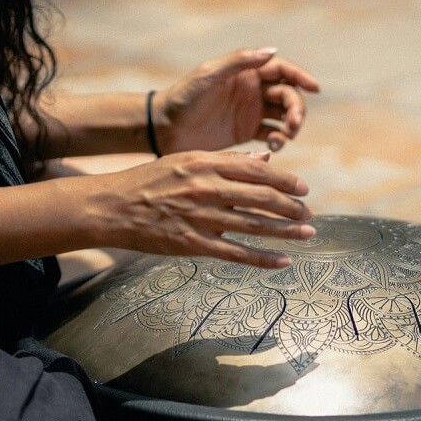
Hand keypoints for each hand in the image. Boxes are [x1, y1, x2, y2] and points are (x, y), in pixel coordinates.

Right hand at [85, 150, 313, 267]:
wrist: (111, 207)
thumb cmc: (149, 181)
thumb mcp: (185, 160)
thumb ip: (226, 161)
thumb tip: (264, 158)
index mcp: (204, 162)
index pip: (256, 170)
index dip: (284, 180)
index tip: (303, 188)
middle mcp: (205, 187)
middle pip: (260, 197)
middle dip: (290, 206)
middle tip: (308, 213)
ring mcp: (199, 216)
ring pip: (253, 225)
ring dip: (285, 231)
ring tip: (307, 234)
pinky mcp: (192, 243)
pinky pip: (235, 253)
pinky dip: (262, 258)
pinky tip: (282, 261)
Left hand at [154, 48, 319, 153]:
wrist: (164, 127)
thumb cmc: (184, 96)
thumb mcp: (209, 74)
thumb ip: (239, 61)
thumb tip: (272, 50)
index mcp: (246, 72)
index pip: (282, 70)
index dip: (301, 76)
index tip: (315, 88)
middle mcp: (253, 90)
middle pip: (288, 95)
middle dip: (296, 108)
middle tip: (293, 125)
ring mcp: (251, 112)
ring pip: (283, 115)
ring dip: (291, 125)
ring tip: (284, 137)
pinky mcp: (246, 132)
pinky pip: (272, 135)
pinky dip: (278, 140)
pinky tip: (274, 146)